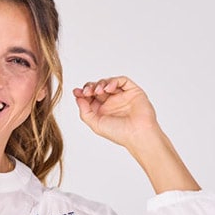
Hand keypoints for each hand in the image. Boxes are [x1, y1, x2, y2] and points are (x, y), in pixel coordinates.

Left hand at [74, 76, 199, 192]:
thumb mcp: (95, 124)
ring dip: (100, 84)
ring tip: (98, 91)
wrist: (138, 134)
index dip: (82, 93)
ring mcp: (122, 96)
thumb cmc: (119, 133)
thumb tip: (78, 98)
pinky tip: (109, 88)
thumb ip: (85, 112)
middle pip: (97, 88)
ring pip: (108, 83)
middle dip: (90, 87)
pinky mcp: (133, 91)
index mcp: (102, 111)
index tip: (76, 92)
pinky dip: (114, 81)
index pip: (90, 98)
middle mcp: (112, 103)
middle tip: (87, 92)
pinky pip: (122, 81)